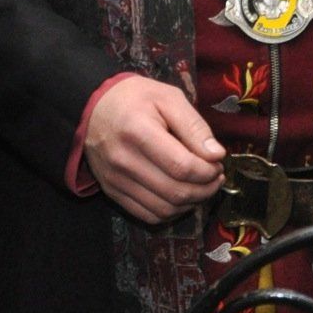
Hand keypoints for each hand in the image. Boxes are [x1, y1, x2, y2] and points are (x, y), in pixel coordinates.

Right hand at [83, 75, 225, 223]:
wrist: (93, 108)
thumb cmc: (135, 99)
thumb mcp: (169, 98)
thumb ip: (194, 126)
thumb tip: (216, 155)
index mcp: (138, 132)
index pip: (181, 166)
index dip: (208, 172)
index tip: (218, 164)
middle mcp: (123, 161)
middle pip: (174, 192)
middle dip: (205, 189)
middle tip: (216, 176)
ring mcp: (115, 180)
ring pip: (163, 209)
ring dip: (192, 203)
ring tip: (203, 186)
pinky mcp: (112, 191)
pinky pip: (147, 215)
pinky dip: (171, 212)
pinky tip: (182, 197)